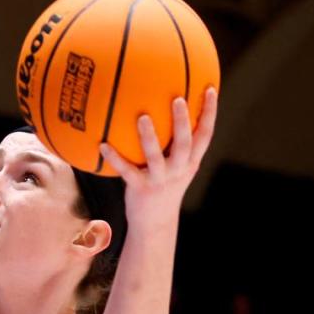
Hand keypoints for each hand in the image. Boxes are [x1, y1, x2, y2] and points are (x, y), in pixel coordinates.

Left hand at [100, 88, 216, 230]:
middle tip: (178, 99)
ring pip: (156, 157)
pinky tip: (103, 145)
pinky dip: (115, 158)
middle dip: (183, 122)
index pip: (205, 135)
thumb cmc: (163, 188)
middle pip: (185, 143)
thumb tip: (164, 111)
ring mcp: (159, 180)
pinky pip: (126, 171)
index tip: (210, 89)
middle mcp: (178, 170)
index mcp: (190, 162)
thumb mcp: (176, 168)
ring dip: (149, 137)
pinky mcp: (140, 189)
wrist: (155, 224)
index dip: (210, 113)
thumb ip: (175, 145)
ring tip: (142, 117)